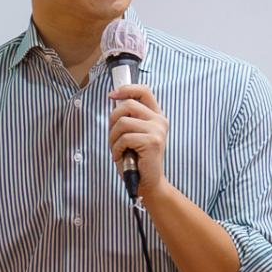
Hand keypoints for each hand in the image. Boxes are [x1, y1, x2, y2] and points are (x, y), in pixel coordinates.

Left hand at [109, 83, 169, 197]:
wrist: (146, 183)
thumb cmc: (135, 159)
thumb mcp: (131, 133)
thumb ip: (127, 117)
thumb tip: (113, 99)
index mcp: (156, 116)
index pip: (144, 91)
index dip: (126, 89)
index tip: (112, 95)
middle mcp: (159, 120)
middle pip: (128, 105)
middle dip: (112, 120)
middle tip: (113, 136)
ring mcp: (157, 130)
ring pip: (122, 122)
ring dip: (113, 138)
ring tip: (117, 149)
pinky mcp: (152, 142)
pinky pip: (124, 138)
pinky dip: (116, 148)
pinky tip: (120, 156)